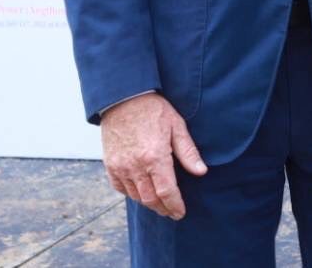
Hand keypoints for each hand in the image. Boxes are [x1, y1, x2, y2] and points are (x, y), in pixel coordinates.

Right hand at [100, 92, 207, 218]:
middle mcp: (135, 166)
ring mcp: (120, 167)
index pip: (167, 192)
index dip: (175, 205)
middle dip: (163, 208)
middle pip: (150, 199)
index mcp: (155, 157)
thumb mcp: (177, 126)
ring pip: (136, 196)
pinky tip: (141, 193)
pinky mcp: (110, 165)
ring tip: (160, 204)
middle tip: (172, 212)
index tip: (180, 212)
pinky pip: (120, 187)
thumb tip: (201, 171)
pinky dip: (132, 194)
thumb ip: (188, 152)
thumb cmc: (153, 110)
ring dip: (149, 203)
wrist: (123, 98)